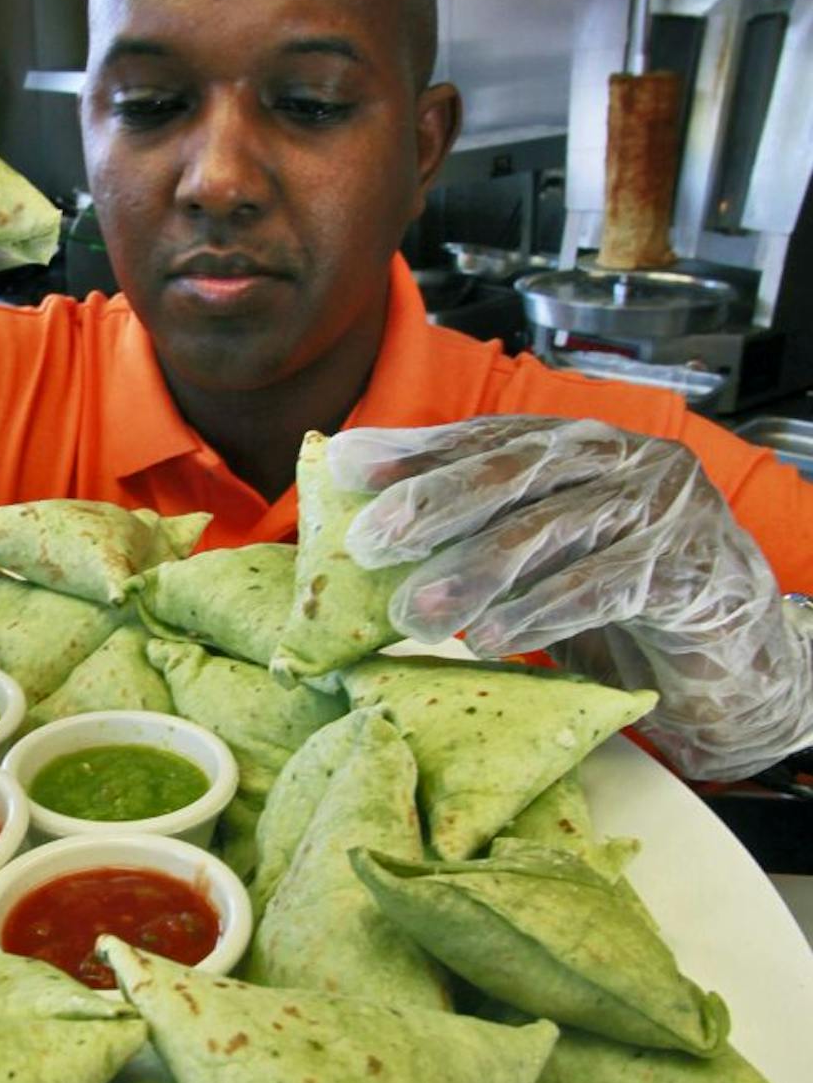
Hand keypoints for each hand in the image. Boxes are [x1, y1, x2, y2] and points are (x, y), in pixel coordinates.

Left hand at [330, 416, 812, 779]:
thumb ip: (477, 531)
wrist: (733, 644)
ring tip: (415, 612)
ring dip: (474, 573)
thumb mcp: (543, 552)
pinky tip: (488, 638)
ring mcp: (656, 508)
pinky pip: (601, 586)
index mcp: (575, 443)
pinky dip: (538, 614)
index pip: (485, 437)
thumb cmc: (621, 591)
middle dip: (433, 504)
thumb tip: (370, 536)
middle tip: (371, 540)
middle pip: (512, 471)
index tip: (348, 466)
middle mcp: (617, 459)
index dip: (416, 451)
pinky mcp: (688, 568)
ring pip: (550, 530)